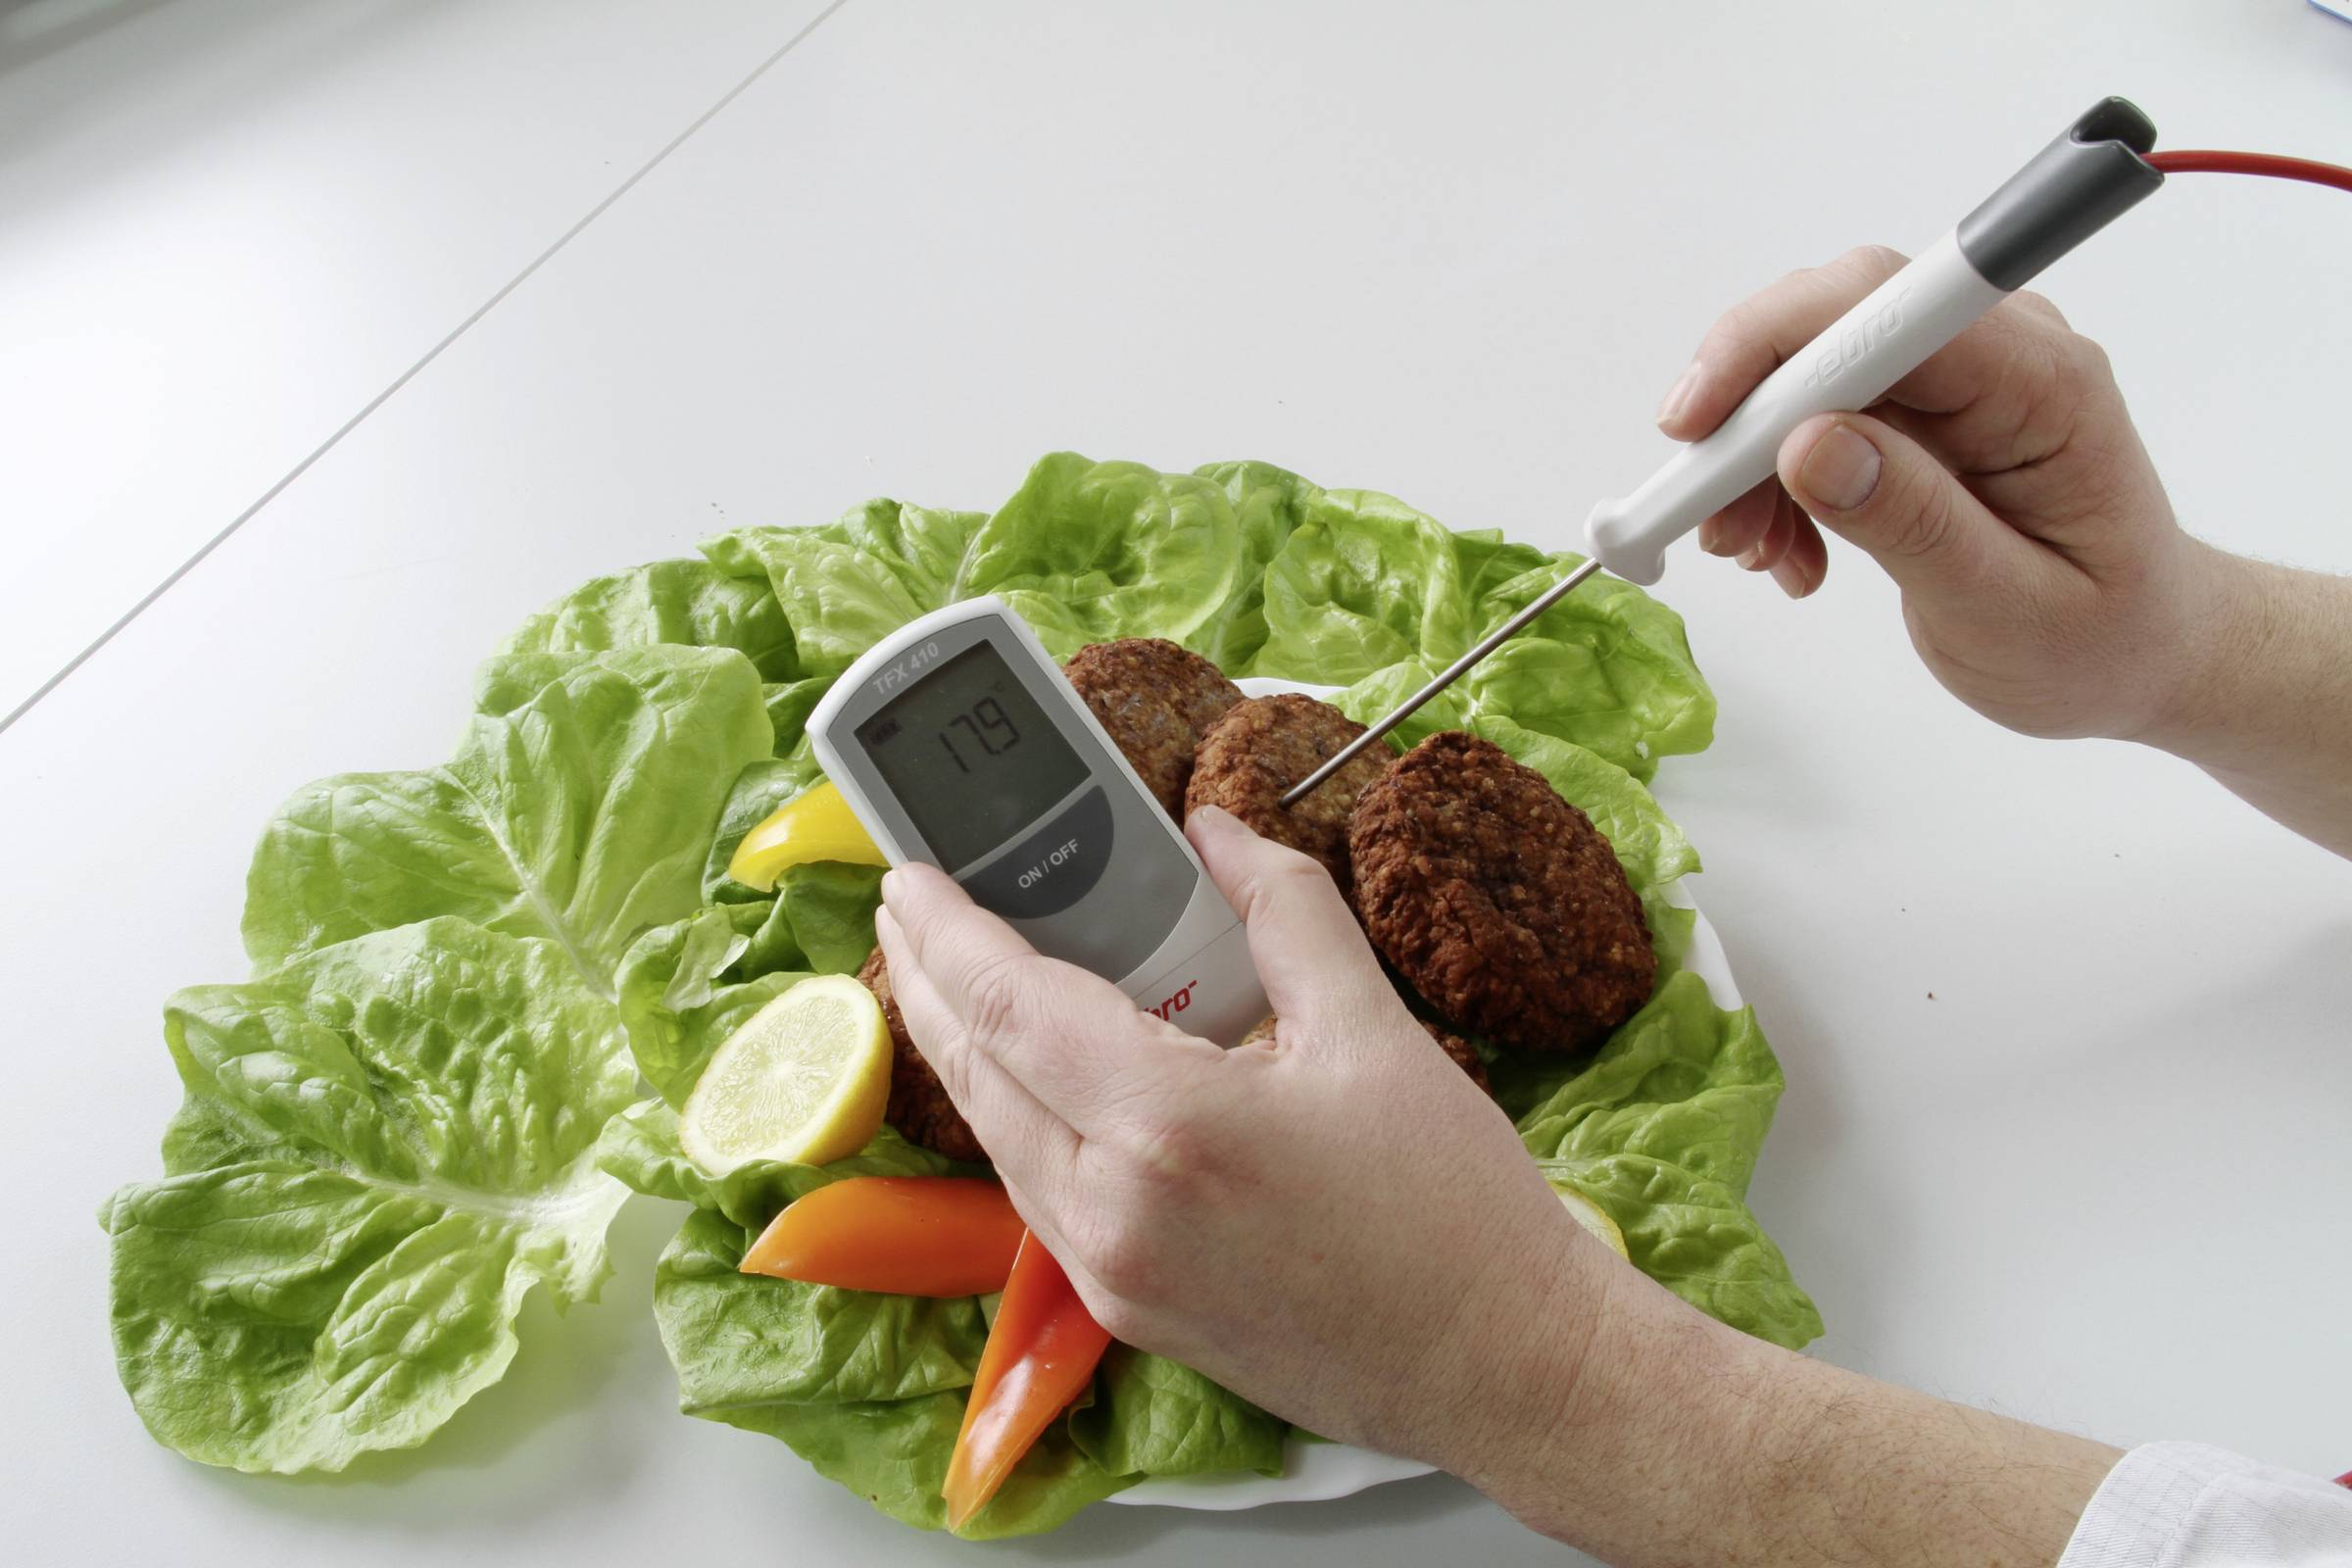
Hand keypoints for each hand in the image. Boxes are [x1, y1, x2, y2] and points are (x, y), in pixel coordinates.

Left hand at [875, 806, 2123, 1560]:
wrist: (1503, 1365)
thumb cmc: (1453, 1207)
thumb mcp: (1373, 1027)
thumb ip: (1279, 910)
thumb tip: (1215, 834)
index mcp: (1169, 1122)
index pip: (1010, 1004)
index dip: (946, 931)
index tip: (908, 875)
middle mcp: (1115, 1206)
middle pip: (977, 1073)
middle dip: (929, 982)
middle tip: (911, 911)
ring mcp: (1114, 1272)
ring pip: (997, 1141)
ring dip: (966, 1053)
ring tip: (956, 979)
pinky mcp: (1130, 1313)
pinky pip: (1037, 1197)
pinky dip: (1017, 1120)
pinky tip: (1034, 1077)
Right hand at [1660, 244, 2205, 743]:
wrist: (2143, 652)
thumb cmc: (2100, 640)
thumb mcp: (2007, 609)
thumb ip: (1914, 523)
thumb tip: (1809, 443)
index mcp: (2041, 383)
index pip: (1886, 307)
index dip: (1775, 345)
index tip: (1695, 425)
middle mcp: (1998, 353)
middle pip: (1830, 318)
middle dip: (1742, 408)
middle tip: (1702, 511)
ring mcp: (1957, 378)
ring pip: (1807, 369)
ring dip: (1749, 458)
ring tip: (1756, 555)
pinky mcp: (1922, 411)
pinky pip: (1814, 413)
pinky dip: (1773, 479)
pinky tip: (1787, 550)